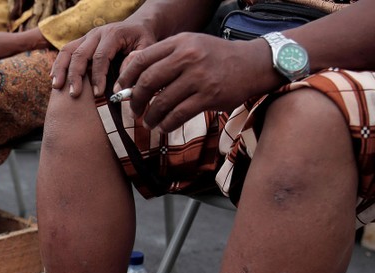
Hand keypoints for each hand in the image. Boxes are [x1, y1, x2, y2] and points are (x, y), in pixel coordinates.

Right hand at [51, 21, 156, 97]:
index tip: (98, 94)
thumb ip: (136, 61)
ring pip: (67, 50)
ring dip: (60, 69)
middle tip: (74, 94)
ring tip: (57, 87)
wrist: (138, 26)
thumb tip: (121, 80)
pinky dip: (58, 65)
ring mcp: (86, 37)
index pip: (101, 57)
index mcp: (113, 34)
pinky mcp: (81, 42)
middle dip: (75, 75)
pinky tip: (54, 79)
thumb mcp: (147, 47)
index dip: (98, 76)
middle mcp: (96, 33)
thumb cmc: (143, 40)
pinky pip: (65, 51)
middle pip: (80, 54)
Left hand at [114, 33, 276, 131]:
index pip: (142, 60)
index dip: (126, 78)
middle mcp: (188, 57)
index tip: (121, 91)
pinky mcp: (208, 96)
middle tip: (134, 110)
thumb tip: (133, 67)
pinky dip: (167, 124)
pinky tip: (163, 127)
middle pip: (148, 82)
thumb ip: (164, 54)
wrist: (252, 64)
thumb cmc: (216, 56)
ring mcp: (198, 77)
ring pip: (162, 102)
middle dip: (136, 100)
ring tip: (149, 122)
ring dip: (151, 116)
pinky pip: (179, 115)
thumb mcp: (190, 45)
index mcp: (179, 43)